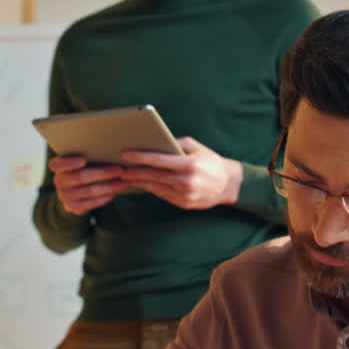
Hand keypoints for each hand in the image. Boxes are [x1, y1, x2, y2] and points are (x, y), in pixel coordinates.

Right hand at [50, 155, 127, 214]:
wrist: (73, 191)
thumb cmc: (81, 168)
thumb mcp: (79, 159)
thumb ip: (86, 154)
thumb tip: (109, 148)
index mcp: (57, 166)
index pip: (57, 164)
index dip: (69, 163)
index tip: (83, 160)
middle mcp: (58, 181)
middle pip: (82, 177)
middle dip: (104, 173)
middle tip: (121, 170)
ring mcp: (64, 195)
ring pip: (90, 191)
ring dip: (109, 186)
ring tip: (123, 182)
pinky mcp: (72, 207)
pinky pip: (90, 203)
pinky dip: (104, 198)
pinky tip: (115, 192)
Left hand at [119, 137, 242, 209]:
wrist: (228, 184)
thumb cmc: (210, 161)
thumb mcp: (196, 147)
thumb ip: (175, 144)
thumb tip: (154, 144)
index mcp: (189, 165)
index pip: (159, 161)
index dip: (140, 157)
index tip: (126, 153)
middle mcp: (186, 182)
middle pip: (154, 176)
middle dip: (135, 172)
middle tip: (120, 168)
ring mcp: (185, 195)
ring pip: (156, 187)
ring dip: (140, 182)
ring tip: (127, 176)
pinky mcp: (183, 204)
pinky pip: (162, 195)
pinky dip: (151, 188)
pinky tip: (141, 183)